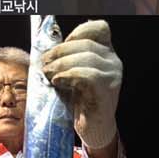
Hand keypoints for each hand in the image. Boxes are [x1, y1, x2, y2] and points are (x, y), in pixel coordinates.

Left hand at [45, 22, 122, 155]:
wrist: (94, 129)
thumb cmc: (81, 100)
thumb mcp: (74, 73)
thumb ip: (68, 58)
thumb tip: (46, 50)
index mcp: (106, 53)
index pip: (100, 29)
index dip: (80, 30)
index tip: (63, 41)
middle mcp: (113, 61)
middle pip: (87, 44)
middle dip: (61, 51)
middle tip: (45, 63)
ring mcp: (113, 76)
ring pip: (87, 57)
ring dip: (62, 64)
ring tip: (48, 73)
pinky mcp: (106, 90)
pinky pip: (88, 75)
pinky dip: (69, 75)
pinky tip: (58, 82)